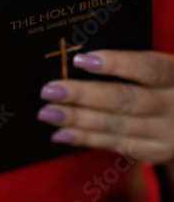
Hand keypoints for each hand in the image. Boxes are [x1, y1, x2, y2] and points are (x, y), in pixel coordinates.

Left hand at [37, 50, 173, 163]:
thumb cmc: (165, 84)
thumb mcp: (162, 71)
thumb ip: (132, 65)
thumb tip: (79, 60)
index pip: (148, 68)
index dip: (116, 63)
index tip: (80, 59)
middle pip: (125, 99)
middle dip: (83, 95)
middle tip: (49, 90)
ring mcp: (167, 133)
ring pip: (116, 125)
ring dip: (77, 119)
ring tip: (47, 112)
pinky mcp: (155, 151)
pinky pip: (116, 145)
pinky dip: (85, 139)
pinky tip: (60, 134)